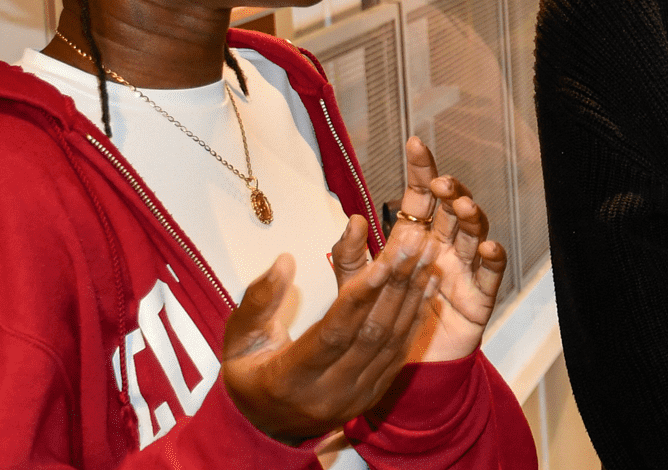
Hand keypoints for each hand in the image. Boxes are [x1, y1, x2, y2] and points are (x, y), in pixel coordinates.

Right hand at [221, 213, 440, 443]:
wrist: (266, 426)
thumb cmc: (248, 372)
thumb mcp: (239, 338)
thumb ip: (258, 300)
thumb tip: (284, 260)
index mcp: (289, 379)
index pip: (334, 333)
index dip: (360, 296)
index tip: (384, 259)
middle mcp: (328, 393)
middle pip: (371, 334)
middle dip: (397, 284)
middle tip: (417, 241)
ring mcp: (355, 397)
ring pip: (392, 342)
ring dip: (413, 294)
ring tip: (428, 251)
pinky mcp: (373, 395)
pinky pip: (399, 353)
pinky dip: (414, 315)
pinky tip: (426, 283)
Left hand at [329, 137, 507, 364]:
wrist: (395, 370)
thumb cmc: (380, 322)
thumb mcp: (356, 289)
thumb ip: (350, 257)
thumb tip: (354, 219)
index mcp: (415, 240)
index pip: (420, 199)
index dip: (420, 171)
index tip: (414, 144)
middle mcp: (442, 249)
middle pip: (451, 209)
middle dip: (449, 191)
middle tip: (439, 183)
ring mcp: (462, 271)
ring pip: (474, 233)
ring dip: (471, 216)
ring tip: (461, 206)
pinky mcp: (478, 298)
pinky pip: (491, 274)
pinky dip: (493, 258)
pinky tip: (487, 247)